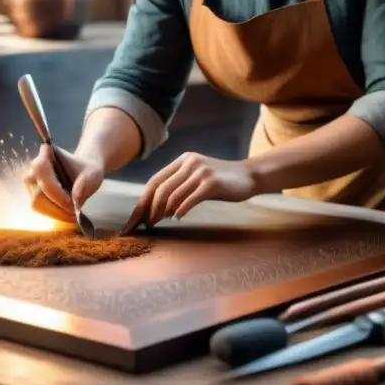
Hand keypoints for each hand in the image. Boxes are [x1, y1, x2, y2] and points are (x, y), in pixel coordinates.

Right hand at [24, 143, 104, 216]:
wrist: (83, 173)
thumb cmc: (87, 171)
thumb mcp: (93, 174)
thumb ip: (85, 182)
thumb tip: (75, 199)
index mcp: (46, 152)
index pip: (41, 169)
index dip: (53, 188)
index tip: (70, 201)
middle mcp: (34, 167)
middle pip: (37, 192)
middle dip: (57, 205)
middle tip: (75, 212)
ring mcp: (31, 182)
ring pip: (36, 203)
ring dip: (56, 212)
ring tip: (72, 215)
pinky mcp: (32, 194)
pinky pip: (39, 208)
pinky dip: (53, 214)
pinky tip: (67, 214)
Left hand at [126, 152, 257, 228]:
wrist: (249, 176)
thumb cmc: (220, 181)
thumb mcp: (197, 177)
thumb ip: (179, 185)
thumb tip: (155, 207)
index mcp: (182, 161)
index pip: (155, 181)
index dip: (143, 200)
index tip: (135, 217)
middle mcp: (189, 163)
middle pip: (161, 188)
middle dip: (149, 208)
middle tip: (146, 224)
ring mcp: (201, 172)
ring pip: (173, 194)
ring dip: (162, 211)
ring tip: (158, 222)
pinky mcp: (212, 182)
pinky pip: (190, 199)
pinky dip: (180, 209)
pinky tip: (177, 217)